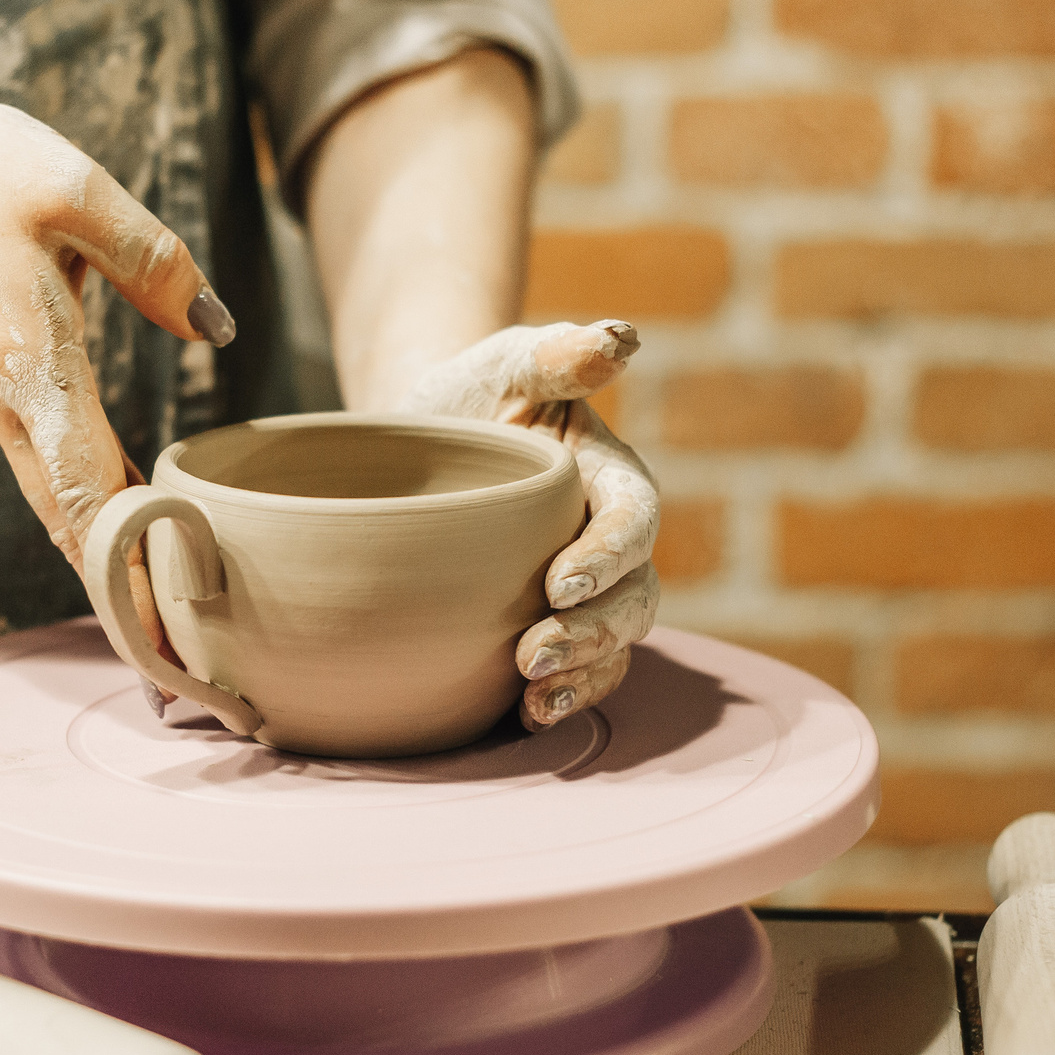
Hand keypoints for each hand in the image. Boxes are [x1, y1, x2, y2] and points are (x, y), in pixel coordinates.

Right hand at [0, 93, 234, 573]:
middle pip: (67, 515)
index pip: (86, 478)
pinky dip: (85, 512)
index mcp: (31, 356)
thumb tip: (213, 329)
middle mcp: (8, 395)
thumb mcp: (78, 189)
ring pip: (55, 499)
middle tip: (167, 660)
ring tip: (155, 620)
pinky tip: (124, 537)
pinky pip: (49, 465)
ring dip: (101, 558)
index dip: (125, 551)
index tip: (160, 616)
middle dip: (116, 586)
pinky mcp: (2, 383)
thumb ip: (153, 260)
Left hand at [400, 321, 659, 730]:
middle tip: (533, 654)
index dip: (607, 555)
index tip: (558, 582)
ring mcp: (584, 591)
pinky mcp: (549, 625)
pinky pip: (579, 672)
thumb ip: (556, 353)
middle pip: (634, 597)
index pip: (634, 520)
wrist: (420, 438)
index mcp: (611, 478)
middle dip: (593, 632)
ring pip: (614, 645)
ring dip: (583, 675)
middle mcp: (610, 542)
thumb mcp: (506, 360)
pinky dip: (564, 696)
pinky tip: (526, 715)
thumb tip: (620, 338)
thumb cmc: (472, 393)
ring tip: (534, 698)